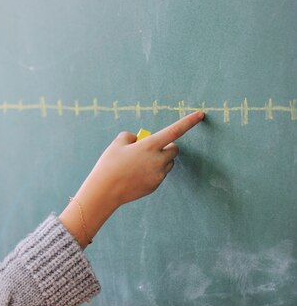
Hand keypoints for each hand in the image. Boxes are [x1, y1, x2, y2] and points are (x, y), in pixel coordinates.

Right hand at [60, 111, 203, 247]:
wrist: (105, 190)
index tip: (200, 114)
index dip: (188, 121)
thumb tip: (139, 140)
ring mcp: (158, 174)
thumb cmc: (109, 164)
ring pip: (168, 163)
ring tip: (140, 163)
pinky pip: (160, 174)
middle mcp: (158, 159)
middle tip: (151, 148)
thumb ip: (131, 137)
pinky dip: (153, 171)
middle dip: (167, 146)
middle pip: (174, 149)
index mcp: (149, 145)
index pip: (174, 130)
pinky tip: (136, 174)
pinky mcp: (155, 185)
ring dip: (160, 159)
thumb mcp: (117, 143)